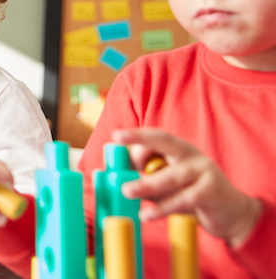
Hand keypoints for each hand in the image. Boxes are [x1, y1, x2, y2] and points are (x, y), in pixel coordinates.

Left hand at [114, 129, 261, 246]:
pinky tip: (147, 215)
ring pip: (170, 176)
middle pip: (165, 142)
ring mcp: (204, 171)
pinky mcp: (211, 191)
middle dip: (140, 139)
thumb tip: (116, 180)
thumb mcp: (168, 184)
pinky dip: (163, 208)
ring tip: (127, 191)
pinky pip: (183, 199)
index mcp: (180, 149)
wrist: (233, 213)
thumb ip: (148, 179)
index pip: (157, 137)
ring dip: (146, 184)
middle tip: (117, 138)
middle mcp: (192, 155)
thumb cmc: (193, 195)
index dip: (137, 138)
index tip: (116, 136)